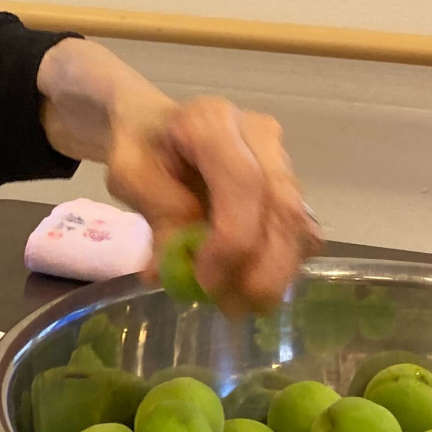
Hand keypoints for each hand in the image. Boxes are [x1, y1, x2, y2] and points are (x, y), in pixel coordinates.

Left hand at [38, 40, 320, 313]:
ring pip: (298, 222)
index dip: (232, 241)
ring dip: (275, 272)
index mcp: (214, 122)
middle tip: (234, 310)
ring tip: (241, 306)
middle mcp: (260, 134)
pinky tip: (252, 285)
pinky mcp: (291, 185)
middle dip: (263, 268)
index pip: (243, 184)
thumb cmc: (141, 150)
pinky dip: (282, 264)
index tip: (207, 284)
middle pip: (282, 206)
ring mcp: (282, 159)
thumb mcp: (130, 176)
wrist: (157, 129)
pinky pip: (301, 230)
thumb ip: (158, 214)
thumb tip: (169, 272)